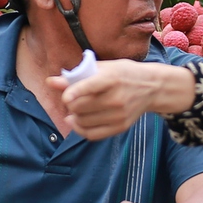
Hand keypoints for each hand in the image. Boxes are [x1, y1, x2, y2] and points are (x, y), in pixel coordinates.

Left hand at [51, 61, 198, 139]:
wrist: (152, 87)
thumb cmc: (123, 74)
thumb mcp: (103, 68)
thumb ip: (76, 75)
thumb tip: (50, 82)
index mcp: (112, 78)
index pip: (89, 87)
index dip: (72, 94)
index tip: (65, 97)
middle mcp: (116, 98)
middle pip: (80, 107)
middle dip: (70, 103)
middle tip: (72, 99)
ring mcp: (119, 115)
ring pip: (83, 121)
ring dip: (73, 116)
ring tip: (75, 109)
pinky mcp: (120, 127)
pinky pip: (92, 134)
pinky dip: (80, 129)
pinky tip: (77, 121)